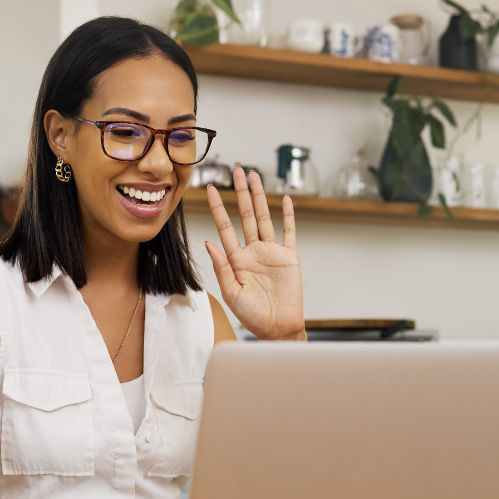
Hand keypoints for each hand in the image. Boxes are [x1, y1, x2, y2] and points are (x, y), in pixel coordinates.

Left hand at [205, 166, 304, 340]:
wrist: (278, 328)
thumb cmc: (254, 316)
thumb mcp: (232, 293)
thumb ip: (222, 267)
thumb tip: (210, 242)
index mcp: (237, 260)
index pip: (225, 227)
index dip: (217, 208)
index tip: (210, 190)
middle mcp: (253, 252)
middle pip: (245, 215)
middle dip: (240, 193)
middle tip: (236, 171)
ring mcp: (271, 253)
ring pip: (264, 218)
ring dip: (259, 197)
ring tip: (253, 177)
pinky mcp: (289, 257)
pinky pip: (288, 232)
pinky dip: (287, 216)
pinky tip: (284, 200)